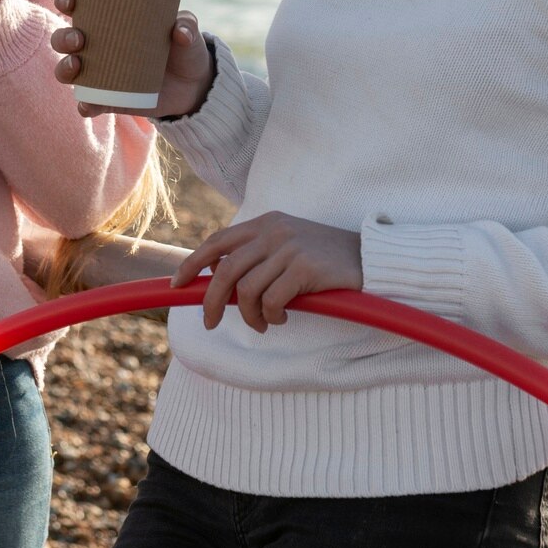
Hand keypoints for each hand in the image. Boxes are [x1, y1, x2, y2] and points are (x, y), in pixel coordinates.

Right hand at [50, 0, 213, 117]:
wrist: (194, 85)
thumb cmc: (184, 48)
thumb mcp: (188, 31)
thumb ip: (186, 24)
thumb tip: (180, 31)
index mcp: (109, 21)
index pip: (78, 6)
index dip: (66, 1)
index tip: (69, 0)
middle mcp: (97, 47)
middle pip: (64, 39)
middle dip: (63, 37)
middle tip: (79, 38)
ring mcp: (99, 74)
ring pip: (67, 70)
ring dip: (64, 68)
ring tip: (77, 65)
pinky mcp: (108, 99)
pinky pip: (88, 104)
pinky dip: (85, 105)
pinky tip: (88, 105)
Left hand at [170, 213, 361, 331]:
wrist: (369, 258)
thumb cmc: (325, 259)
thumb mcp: (286, 247)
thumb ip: (256, 256)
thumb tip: (217, 278)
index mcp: (265, 223)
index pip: (217, 241)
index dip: (193, 263)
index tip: (178, 285)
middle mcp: (273, 231)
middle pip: (225, 270)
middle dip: (211, 301)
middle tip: (209, 323)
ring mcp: (289, 248)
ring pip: (246, 291)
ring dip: (249, 316)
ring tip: (264, 324)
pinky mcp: (304, 268)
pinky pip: (271, 301)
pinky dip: (272, 316)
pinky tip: (283, 318)